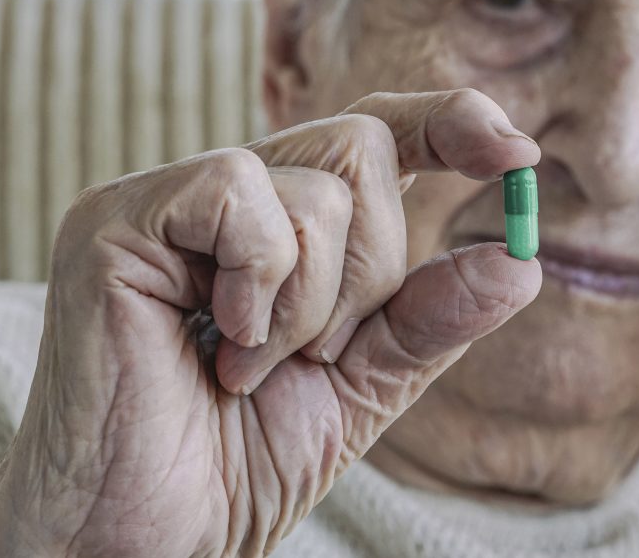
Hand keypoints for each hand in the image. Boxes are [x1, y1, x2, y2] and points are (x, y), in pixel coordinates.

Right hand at [0, 90, 539, 555]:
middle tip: (313, 354)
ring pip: (315, 186)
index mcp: (285, 225)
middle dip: (373, 271)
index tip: (518, 154)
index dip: (448, 122)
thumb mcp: (367, 384)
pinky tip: (221, 343)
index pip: (375, 131)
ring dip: (315, 303)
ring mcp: (167, 200)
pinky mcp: (116, 218)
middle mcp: (228, 197)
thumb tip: (522, 259)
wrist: (150, 538)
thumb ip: (433, 318)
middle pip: (363, 147)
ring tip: (252, 367)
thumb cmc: (242, 460)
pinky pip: (240, 193)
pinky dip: (262, 282)